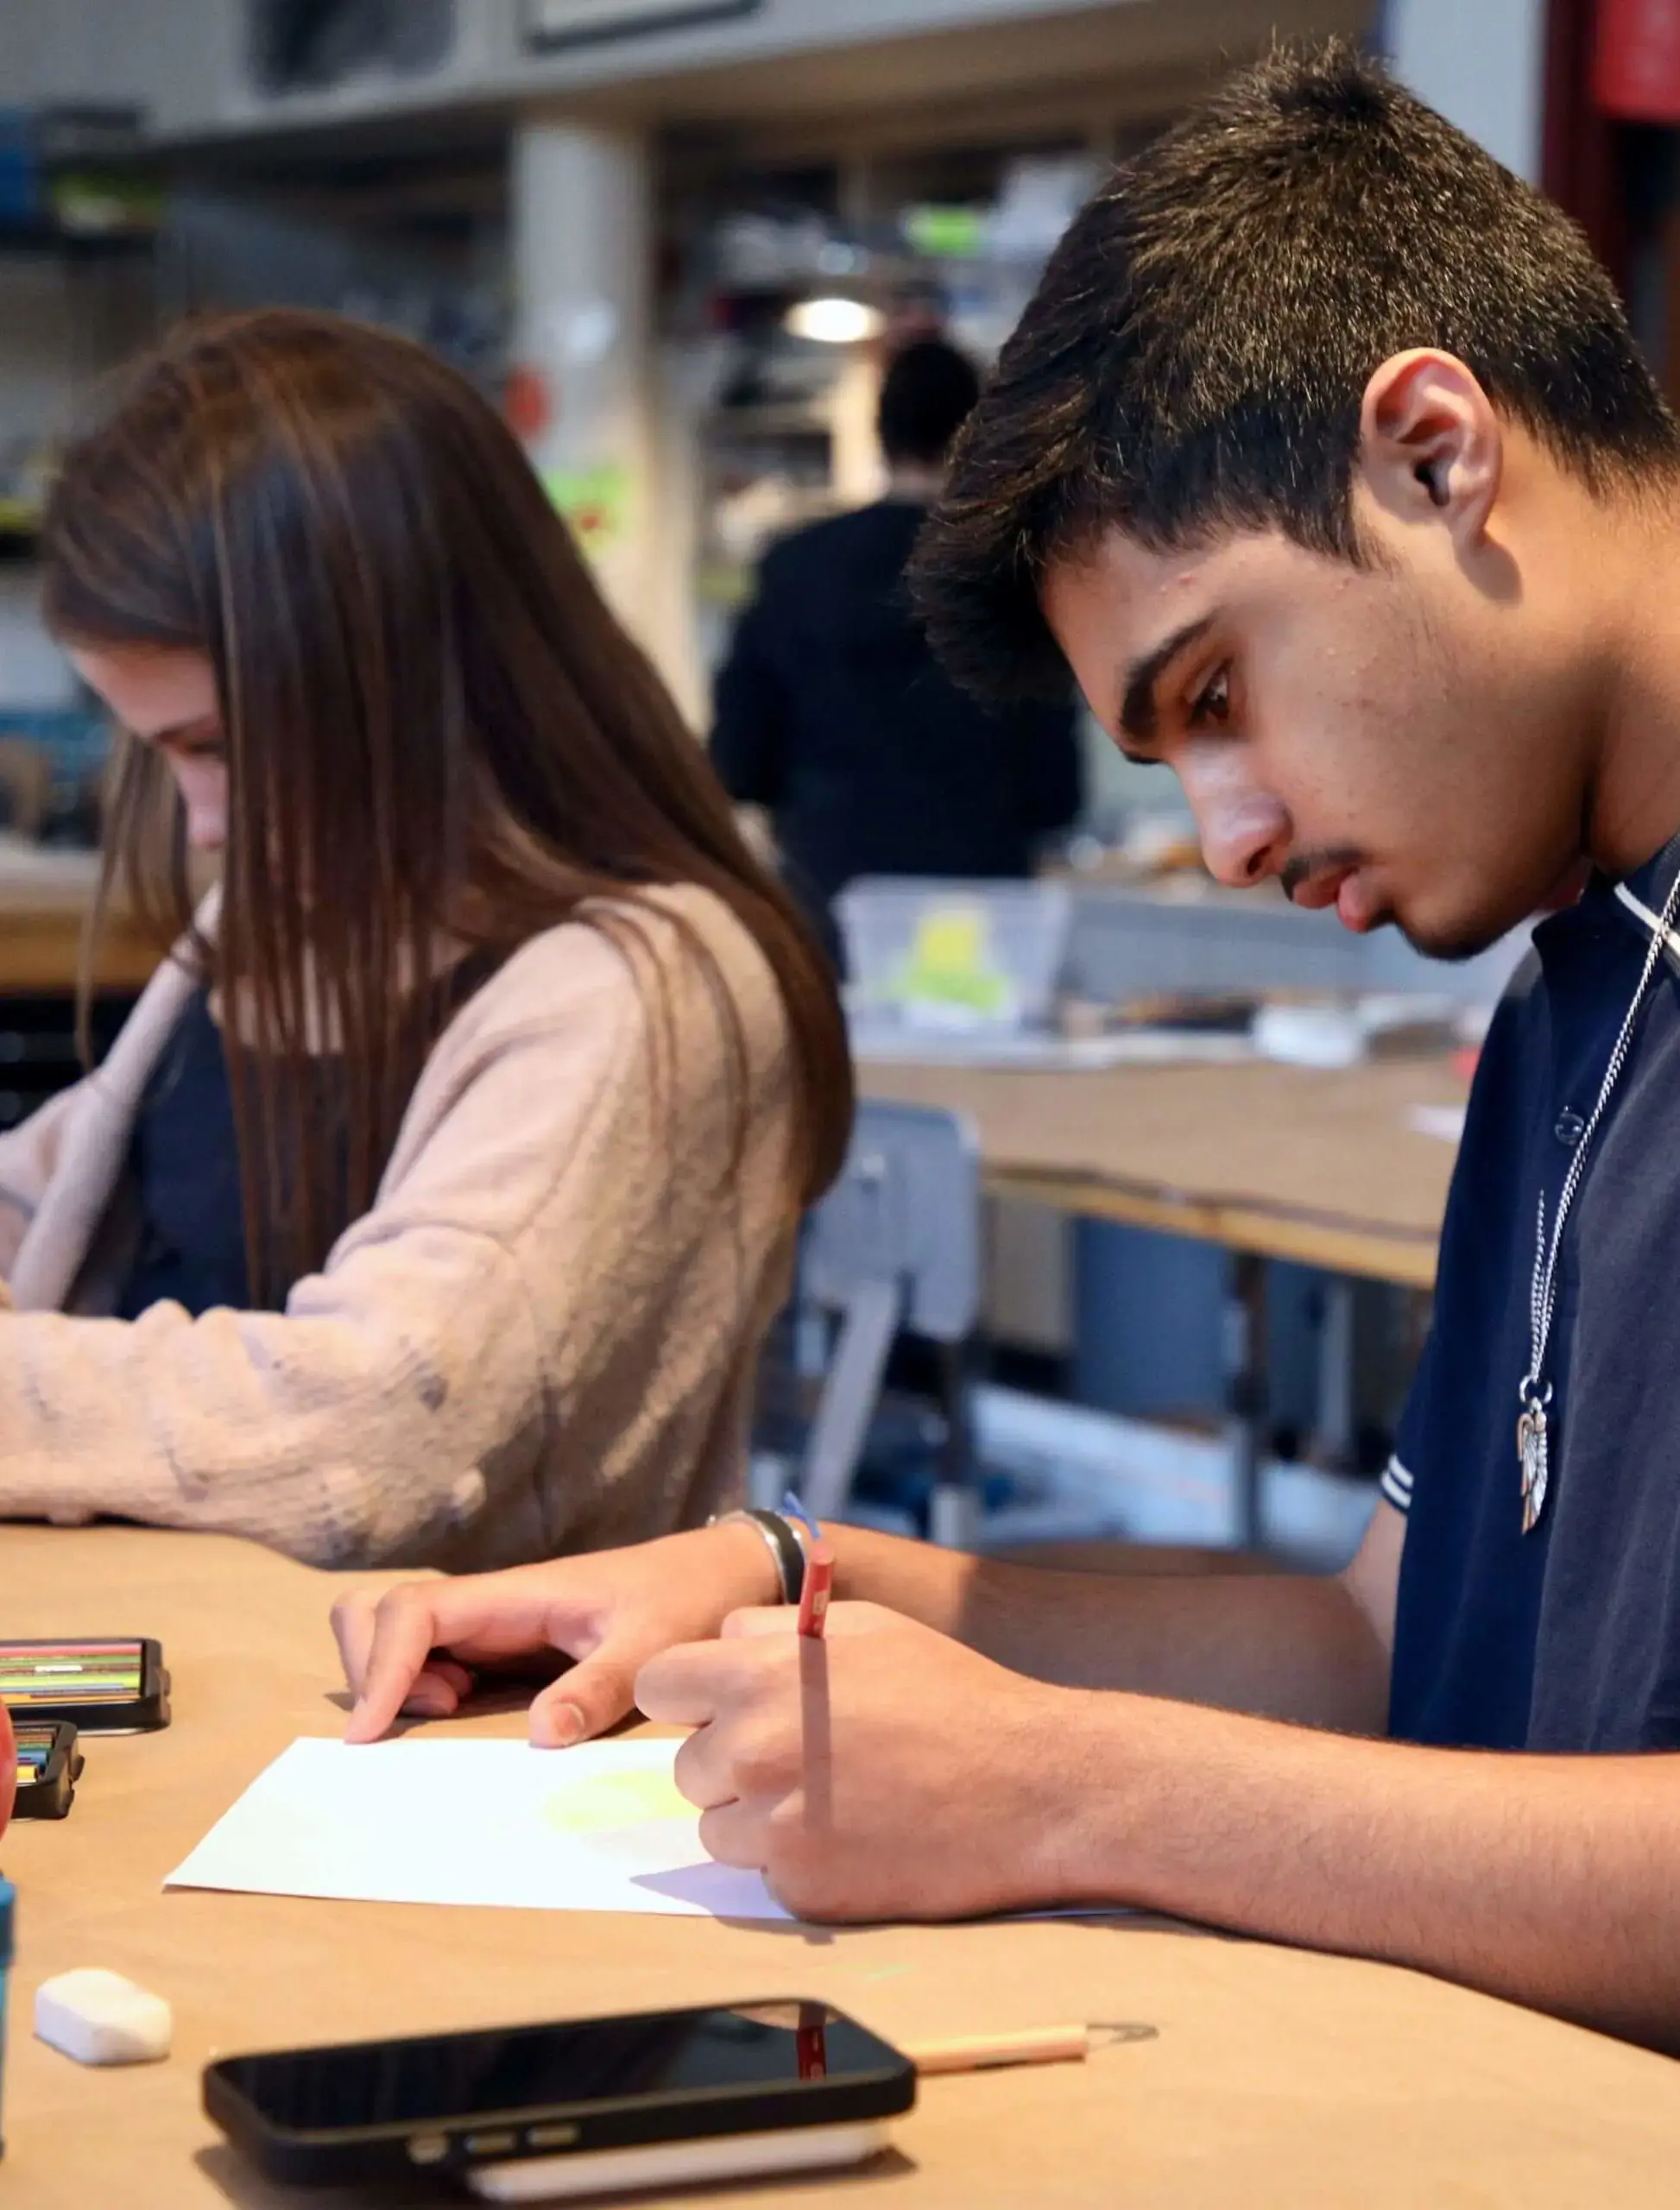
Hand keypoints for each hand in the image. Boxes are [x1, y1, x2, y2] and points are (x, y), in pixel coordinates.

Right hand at [332, 1522, 784, 1745]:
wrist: (715, 1576)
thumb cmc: (683, 1600)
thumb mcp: (651, 1647)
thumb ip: (599, 1686)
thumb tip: (540, 1732)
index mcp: (516, 1593)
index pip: (416, 1610)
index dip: (383, 1664)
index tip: (372, 1731)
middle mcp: (491, 1604)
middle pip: (380, 1611)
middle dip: (371, 1667)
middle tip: (427, 1716)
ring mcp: (492, 1623)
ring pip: (396, 1631)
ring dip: (391, 1675)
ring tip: (444, 1713)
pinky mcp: (501, 1645)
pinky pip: (431, 1657)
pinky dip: (417, 1686)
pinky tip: (460, 1711)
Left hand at [637, 1602, 1075, 1921]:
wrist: (1033, 1787)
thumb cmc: (955, 1696)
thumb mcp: (867, 1630)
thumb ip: (776, 1631)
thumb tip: (721, 1641)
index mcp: (760, 1676)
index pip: (658, 1685)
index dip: (689, 1695)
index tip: (722, 1706)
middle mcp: (753, 1751)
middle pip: (687, 1767)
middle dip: (730, 1763)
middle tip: (802, 1756)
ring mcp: (774, 1828)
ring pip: (717, 1829)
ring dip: (757, 1819)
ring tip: (836, 1798)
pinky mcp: (802, 1891)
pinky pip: (766, 1877)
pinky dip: (800, 1863)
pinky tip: (860, 1838)